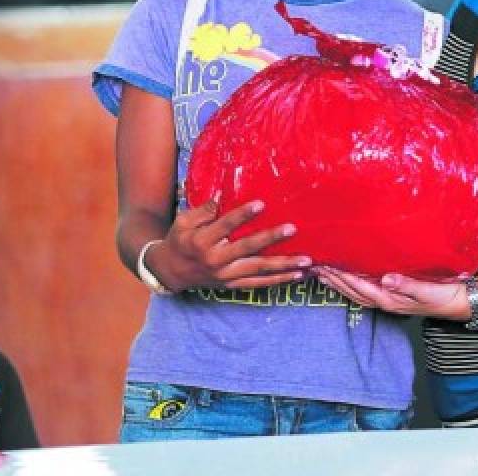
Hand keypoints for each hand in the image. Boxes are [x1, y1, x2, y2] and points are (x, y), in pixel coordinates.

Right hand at [149, 199, 310, 290]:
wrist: (170, 272)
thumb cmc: (179, 240)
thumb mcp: (184, 221)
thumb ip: (205, 209)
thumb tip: (225, 193)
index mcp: (201, 241)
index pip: (225, 226)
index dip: (243, 215)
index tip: (261, 203)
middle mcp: (215, 260)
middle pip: (247, 249)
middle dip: (270, 238)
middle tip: (291, 228)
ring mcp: (226, 275)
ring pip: (259, 270)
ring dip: (284, 265)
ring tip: (306, 260)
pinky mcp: (233, 285)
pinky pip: (259, 284)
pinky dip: (279, 280)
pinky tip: (297, 275)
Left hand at [317, 267, 466, 319]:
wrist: (457, 303)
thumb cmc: (443, 295)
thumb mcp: (427, 289)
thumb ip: (406, 284)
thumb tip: (386, 278)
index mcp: (390, 299)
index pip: (359, 287)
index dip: (342, 277)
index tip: (326, 267)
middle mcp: (385, 301)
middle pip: (352, 292)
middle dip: (333, 280)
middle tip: (315, 267)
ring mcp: (388, 300)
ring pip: (356, 293)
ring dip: (338, 284)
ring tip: (322, 273)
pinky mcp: (392, 296)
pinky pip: (365, 291)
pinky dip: (351, 285)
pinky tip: (346, 278)